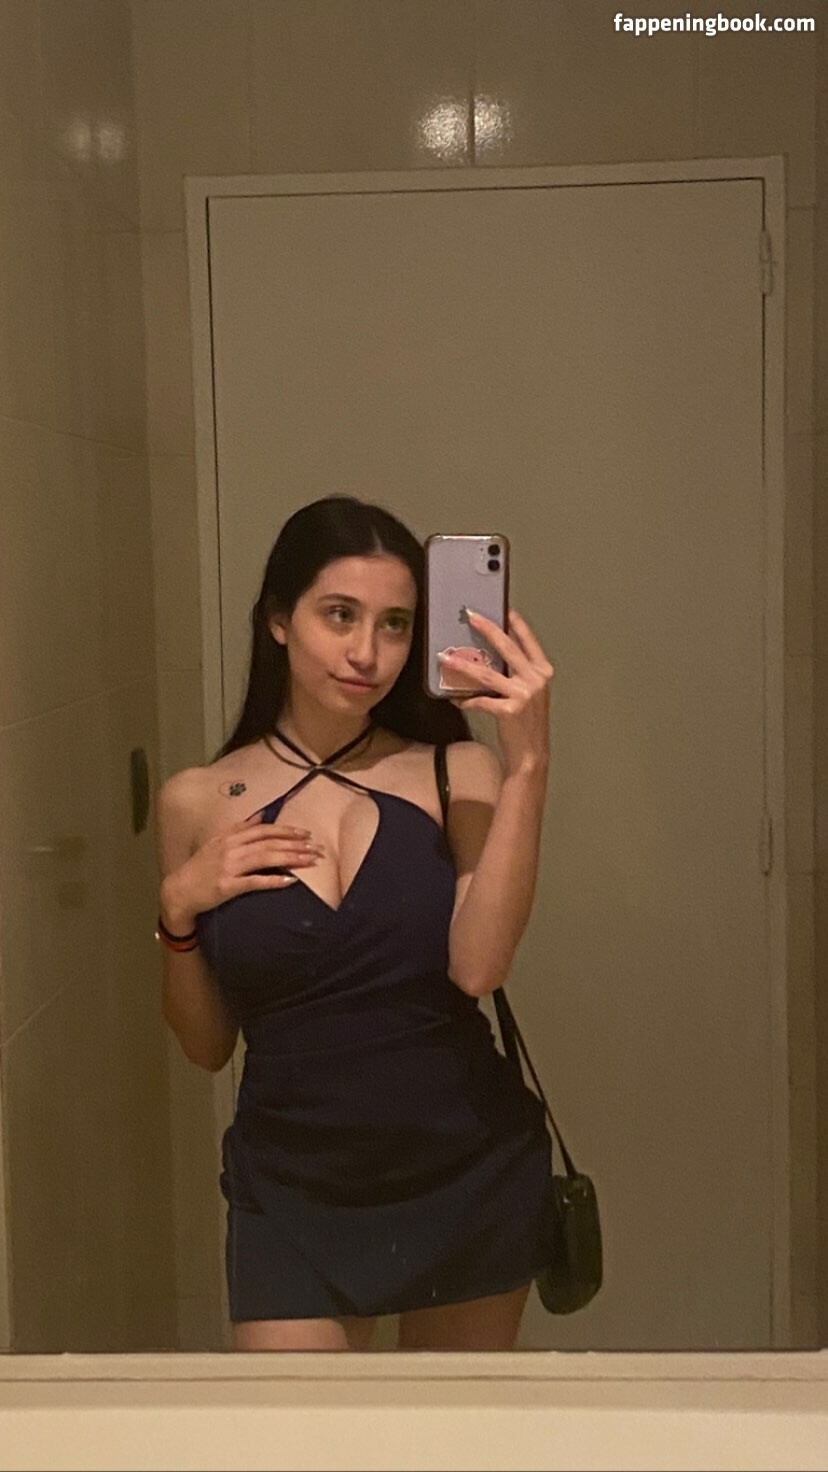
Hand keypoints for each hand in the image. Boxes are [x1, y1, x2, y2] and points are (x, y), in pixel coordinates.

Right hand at [160, 815, 324, 927]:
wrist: (179, 890)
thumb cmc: (200, 867)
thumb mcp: (217, 842)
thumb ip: (240, 828)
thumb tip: (261, 815)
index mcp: (230, 836)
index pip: (264, 830)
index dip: (287, 831)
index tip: (306, 834)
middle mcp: (230, 848)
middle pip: (269, 843)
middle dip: (296, 844)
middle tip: (317, 848)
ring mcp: (229, 867)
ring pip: (266, 858)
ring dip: (291, 858)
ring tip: (310, 861)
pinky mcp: (227, 886)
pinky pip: (255, 881)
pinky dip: (274, 880)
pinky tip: (291, 880)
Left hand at [441, 608, 553, 776]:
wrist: (531, 755)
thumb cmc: (527, 723)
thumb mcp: (529, 694)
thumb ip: (516, 674)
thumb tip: (488, 657)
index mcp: (543, 672)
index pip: (528, 641)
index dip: (516, 623)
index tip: (504, 607)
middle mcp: (536, 680)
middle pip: (507, 647)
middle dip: (487, 628)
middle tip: (471, 616)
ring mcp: (523, 695)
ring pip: (486, 674)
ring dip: (462, 665)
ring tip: (445, 658)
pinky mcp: (509, 710)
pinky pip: (479, 700)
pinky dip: (465, 699)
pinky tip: (454, 699)